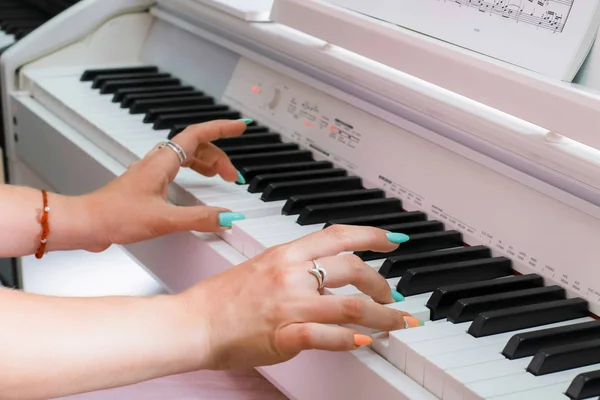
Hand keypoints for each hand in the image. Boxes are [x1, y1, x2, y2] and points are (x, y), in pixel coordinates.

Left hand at [84, 120, 248, 250]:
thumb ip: (199, 218)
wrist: (86, 223)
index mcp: (162, 163)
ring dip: (207, 164)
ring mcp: (150, 172)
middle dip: (219, 158)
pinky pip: (176, 169)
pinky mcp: (146, 185)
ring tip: (221, 177)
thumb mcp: (164, 220)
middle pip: (195, 147)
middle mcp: (156, 163)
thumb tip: (227, 217)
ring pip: (185, 157)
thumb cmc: (115, 216)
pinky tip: (196, 186)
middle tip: (234, 176)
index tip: (239, 126)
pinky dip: (193, 173)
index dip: (221, 129)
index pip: (197, 135)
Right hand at [177, 225, 418, 369]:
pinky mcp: (284, 335)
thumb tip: (323, 278)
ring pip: (351, 305)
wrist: (195, 322)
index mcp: (286, 255)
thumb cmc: (222, 298)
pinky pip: (327, 336)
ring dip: (383, 315)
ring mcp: (289, 305)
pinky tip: (366, 341)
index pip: (337, 236)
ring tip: (397, 321)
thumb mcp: (261, 268)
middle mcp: (291, 274)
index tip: (392, 240)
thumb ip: (294, 269)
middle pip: (353, 269)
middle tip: (392, 296)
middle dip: (382, 283)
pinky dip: (351, 339)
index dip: (371, 236)